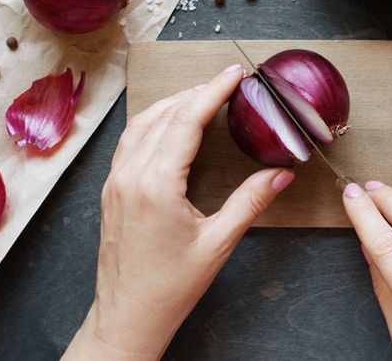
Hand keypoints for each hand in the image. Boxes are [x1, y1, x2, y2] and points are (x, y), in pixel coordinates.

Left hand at [64, 64, 294, 360]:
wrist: (127, 316)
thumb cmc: (169, 287)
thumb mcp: (218, 244)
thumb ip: (250, 202)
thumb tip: (280, 174)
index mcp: (156, 185)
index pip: (187, 121)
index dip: (214, 92)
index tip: (234, 74)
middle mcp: (130, 175)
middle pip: (164, 115)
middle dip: (197, 92)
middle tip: (227, 82)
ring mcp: (116, 181)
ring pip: (142, 123)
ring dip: (172, 103)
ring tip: (202, 95)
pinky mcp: (112, 189)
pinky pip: (130, 141)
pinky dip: (153, 121)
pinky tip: (169, 124)